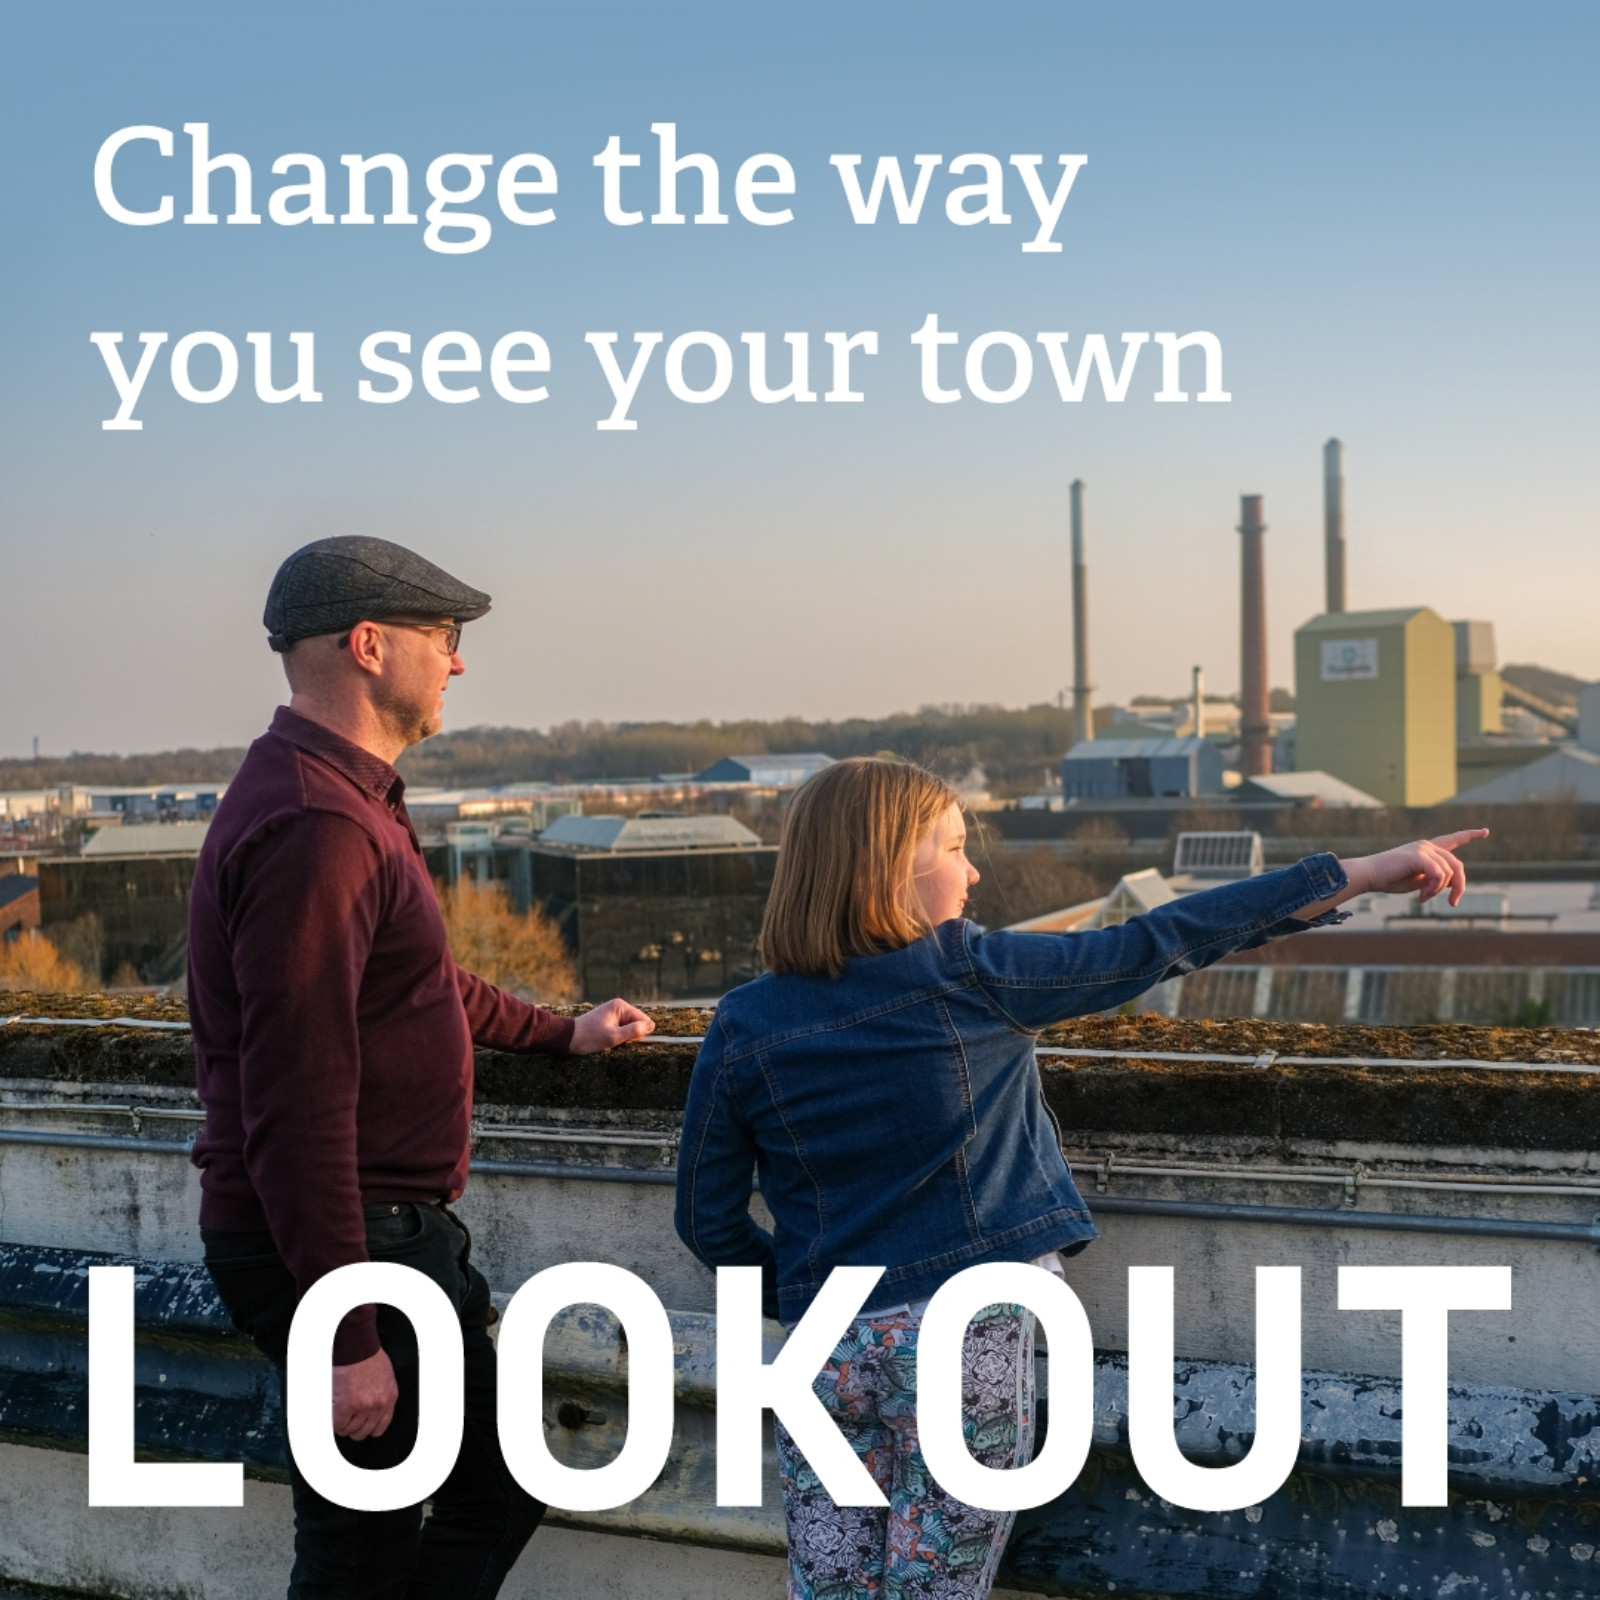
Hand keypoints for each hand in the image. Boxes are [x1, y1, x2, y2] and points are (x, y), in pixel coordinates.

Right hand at [332, 1347, 397, 1439]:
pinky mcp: (346, 1406)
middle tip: (346, 1419)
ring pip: (349, 1430)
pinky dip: (333, 1421)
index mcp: (389, 1397)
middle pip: (363, 1431)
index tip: (361, 1426)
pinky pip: (337, 1425)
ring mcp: (362, 1407)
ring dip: (342, 1424)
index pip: (381, 1426)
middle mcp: (378, 1405)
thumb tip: (371, 1406)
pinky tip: (332, 1411)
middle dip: (353, 1427)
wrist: (357, 1346)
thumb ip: (380, 1393)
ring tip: (338, 1413)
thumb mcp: (385, 1376)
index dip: (368, 1428)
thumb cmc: (368, 1355)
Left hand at [569, 998, 655, 1053]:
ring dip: (623, 1037)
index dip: (639, 1033)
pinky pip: (621, 1029)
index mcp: (620, 1006)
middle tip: (615, 1041)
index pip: (643, 1019)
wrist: (568, 1038)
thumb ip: (634, 1031)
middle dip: (630, 1035)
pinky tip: (607, 1040)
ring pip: (629, 1028)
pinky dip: (617, 1037)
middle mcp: (618, 1006)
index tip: (627, 1041)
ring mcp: (613, 1013)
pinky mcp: (608, 1020)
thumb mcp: (613, 1037)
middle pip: (636, 1023)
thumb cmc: (589, 1037)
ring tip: (609, 1041)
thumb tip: (651, 1026)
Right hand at [1345, 829, 1489, 905]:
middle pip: (1457, 865)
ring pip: (1449, 873)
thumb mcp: (1418, 881)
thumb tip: (1452, 883)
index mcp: (1426, 849)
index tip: (1485, 831)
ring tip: (1423, 897)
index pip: (1452, 840)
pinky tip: (1421, 895)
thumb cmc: (1389, 879)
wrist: (1368, 875)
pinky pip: (1439, 875)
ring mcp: (1423, 849)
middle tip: (1454, 903)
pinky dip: (1433, 889)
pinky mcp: (1419, 856)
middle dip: (1459, 886)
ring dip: (1439, 890)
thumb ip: (1436, 879)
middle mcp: (1427, 845)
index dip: (1469, 836)